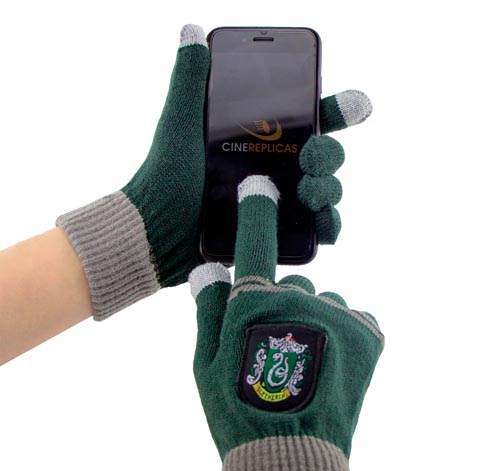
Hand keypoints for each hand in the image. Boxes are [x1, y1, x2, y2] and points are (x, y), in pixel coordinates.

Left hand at [57, 24, 371, 319]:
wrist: (156, 232)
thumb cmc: (165, 177)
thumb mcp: (180, 125)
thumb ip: (190, 80)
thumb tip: (191, 30)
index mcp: (256, 139)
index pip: (306, 120)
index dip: (335, 111)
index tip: (355, 106)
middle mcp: (271, 168)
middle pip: (323, 156)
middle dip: (330, 154)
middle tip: (312, 158)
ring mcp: (275, 202)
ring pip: (324, 191)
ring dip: (330, 189)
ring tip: (311, 192)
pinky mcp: (274, 233)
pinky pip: (313, 230)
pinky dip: (327, 227)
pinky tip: (323, 225)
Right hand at [189, 176, 383, 470]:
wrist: (291, 453)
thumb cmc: (238, 408)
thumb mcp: (206, 361)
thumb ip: (209, 308)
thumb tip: (206, 269)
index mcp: (254, 302)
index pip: (255, 241)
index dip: (257, 210)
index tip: (260, 187)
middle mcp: (298, 297)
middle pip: (290, 283)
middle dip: (281, 304)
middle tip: (273, 346)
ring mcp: (336, 313)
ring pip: (320, 301)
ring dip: (311, 320)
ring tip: (302, 362)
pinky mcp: (367, 331)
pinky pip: (349, 316)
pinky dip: (338, 331)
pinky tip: (327, 362)